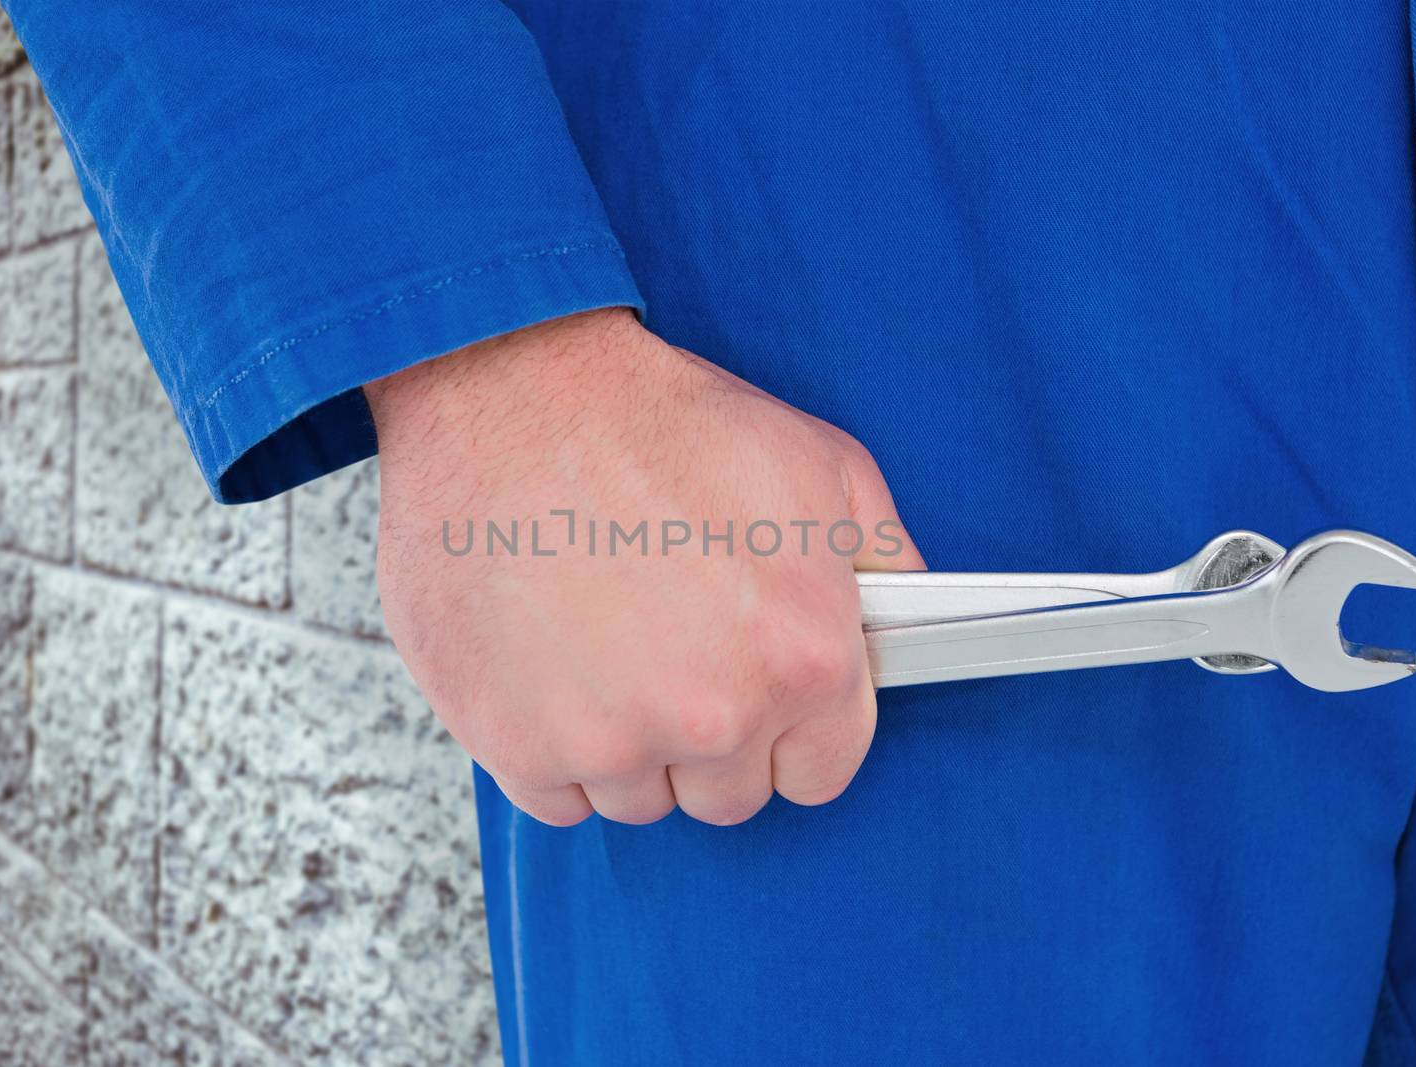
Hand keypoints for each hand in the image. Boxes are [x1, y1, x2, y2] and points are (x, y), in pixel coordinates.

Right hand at [364, 308, 921, 825]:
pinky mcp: (520, 747)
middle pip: (729, 795)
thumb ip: (882, 558)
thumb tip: (909, 620)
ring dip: (628, 745)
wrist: (506, 398)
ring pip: (640, 799)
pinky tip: (550, 667)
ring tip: (602, 644)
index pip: (821, 772)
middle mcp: (715, 716)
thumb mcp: (817, 461)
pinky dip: (552, 750)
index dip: (792, 732)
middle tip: (672, 650)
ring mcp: (612, 742)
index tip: (762, 700)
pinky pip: (557, 799)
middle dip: (709, 739)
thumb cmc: (655, 423)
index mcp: (803, 656)